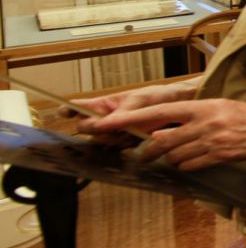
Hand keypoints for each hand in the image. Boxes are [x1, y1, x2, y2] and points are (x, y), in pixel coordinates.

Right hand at [75, 82, 195, 145]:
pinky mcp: (124, 143)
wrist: (178, 108)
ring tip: (128, 132)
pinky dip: (121, 148)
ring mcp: (113, 132)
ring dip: (110, 139)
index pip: (78, 107)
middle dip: (94, 129)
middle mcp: (104, 119)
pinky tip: (131, 142)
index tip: (65, 112)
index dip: (68, 110)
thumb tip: (101, 124)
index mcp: (103, 104)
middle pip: (85, 129)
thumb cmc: (157, 97)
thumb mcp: (140, 101)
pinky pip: (114, 150)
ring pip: (99, 142)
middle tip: (110, 126)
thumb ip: (121, 113)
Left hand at [88, 98, 245, 169]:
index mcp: (204, 106)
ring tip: (172, 158)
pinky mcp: (222, 156)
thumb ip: (194, 116)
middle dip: (147, 150)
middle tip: (139, 155)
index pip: (157, 112)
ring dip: (170, 159)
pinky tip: (191, 162)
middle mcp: (206, 122)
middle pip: (162, 139)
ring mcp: (214, 141)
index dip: (129, 118)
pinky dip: (187, 166)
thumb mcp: (221, 107)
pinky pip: (193, 165)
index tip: (106, 122)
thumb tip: (164, 127)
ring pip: (176, 155)